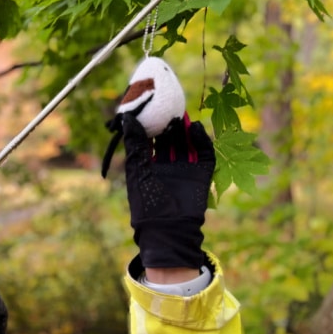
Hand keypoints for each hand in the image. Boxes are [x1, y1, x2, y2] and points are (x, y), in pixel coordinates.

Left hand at [118, 111, 214, 268]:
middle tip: (169, 104)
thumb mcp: (137, 171)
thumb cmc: (147, 203)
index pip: (151, 139)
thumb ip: (135, 145)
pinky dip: (202, 140)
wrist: (168, 229)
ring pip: (187, 143)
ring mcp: (185, 169)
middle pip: (171, 138)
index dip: (151, 123)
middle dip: (170, 122)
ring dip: (185, 128)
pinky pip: (205, 154)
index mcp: (149, 165)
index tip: (150, 105)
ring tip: (182, 112)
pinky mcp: (201, 175)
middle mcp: (168, 165)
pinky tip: (195, 128)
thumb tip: (127, 118)